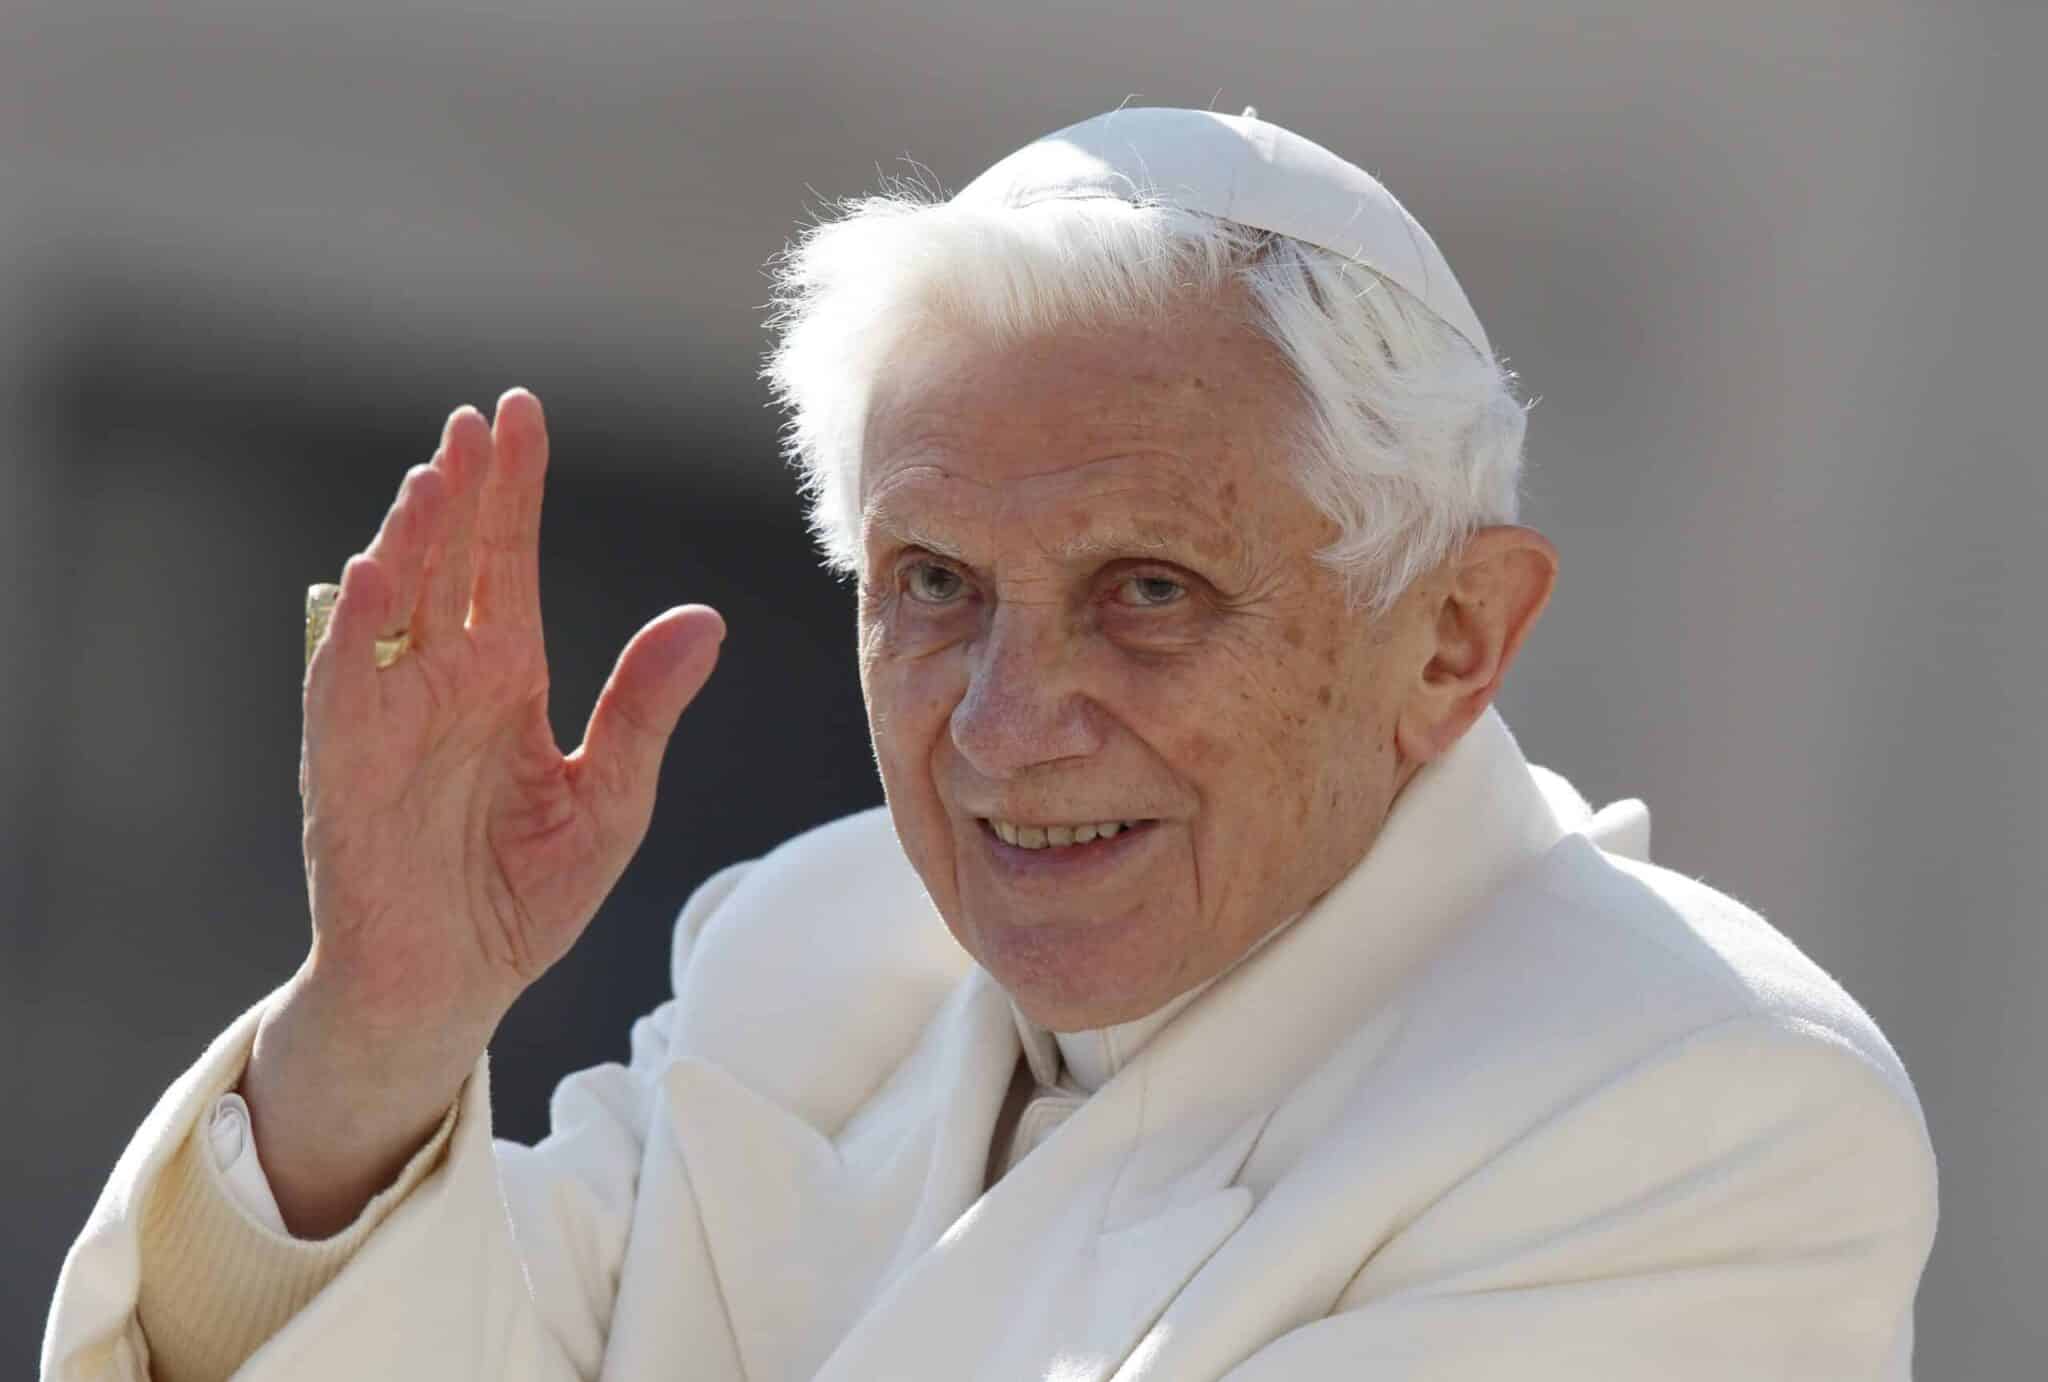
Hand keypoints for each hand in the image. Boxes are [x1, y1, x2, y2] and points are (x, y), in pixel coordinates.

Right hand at [242, 390, 721, 1235]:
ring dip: (412, 538)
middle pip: (453, 562)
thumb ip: (645, 708)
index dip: (515, 489)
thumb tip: (703, 620)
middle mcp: (446, 681)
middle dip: (466, 488)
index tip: (522, 414)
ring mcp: (393, 717)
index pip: (509, 562)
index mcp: (509, 679)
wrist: (453, 985)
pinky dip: (357, 630)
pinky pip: (347, 684)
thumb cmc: (525, 893)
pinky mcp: (349, 765)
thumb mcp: (612, 797)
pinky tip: (375, 573)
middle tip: (480, 417)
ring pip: (397, 605)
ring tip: (438, 472)